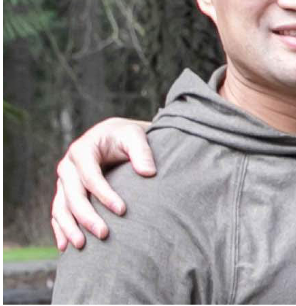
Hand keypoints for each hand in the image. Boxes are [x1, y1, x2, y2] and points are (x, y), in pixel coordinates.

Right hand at [51, 117, 153, 250]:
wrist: (114, 137)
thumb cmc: (125, 136)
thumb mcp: (135, 136)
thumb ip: (142, 152)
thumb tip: (149, 173)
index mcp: (82, 149)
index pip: (90, 176)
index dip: (104, 194)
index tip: (122, 210)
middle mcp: (68, 166)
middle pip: (73, 195)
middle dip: (86, 216)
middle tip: (104, 234)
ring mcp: (64, 181)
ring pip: (60, 207)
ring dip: (69, 227)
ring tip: (82, 247)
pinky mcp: (64, 193)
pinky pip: (58, 212)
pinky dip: (60, 229)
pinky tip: (64, 247)